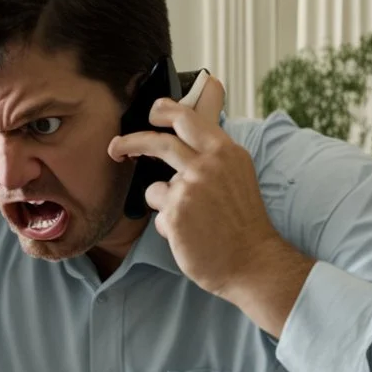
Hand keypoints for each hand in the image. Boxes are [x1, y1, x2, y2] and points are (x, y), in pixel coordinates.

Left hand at [106, 77, 309, 304]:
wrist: (254, 261)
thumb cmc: (244, 224)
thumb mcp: (237, 176)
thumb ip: (213, 156)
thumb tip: (185, 138)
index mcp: (226, 152)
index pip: (188, 118)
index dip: (165, 110)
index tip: (152, 113)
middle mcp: (208, 164)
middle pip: (159, 141)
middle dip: (132, 141)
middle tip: (117, 147)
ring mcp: (190, 187)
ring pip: (154, 187)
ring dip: (164, 205)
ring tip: (190, 222)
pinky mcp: (175, 212)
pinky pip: (158, 215)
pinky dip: (169, 227)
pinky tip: (190, 236)